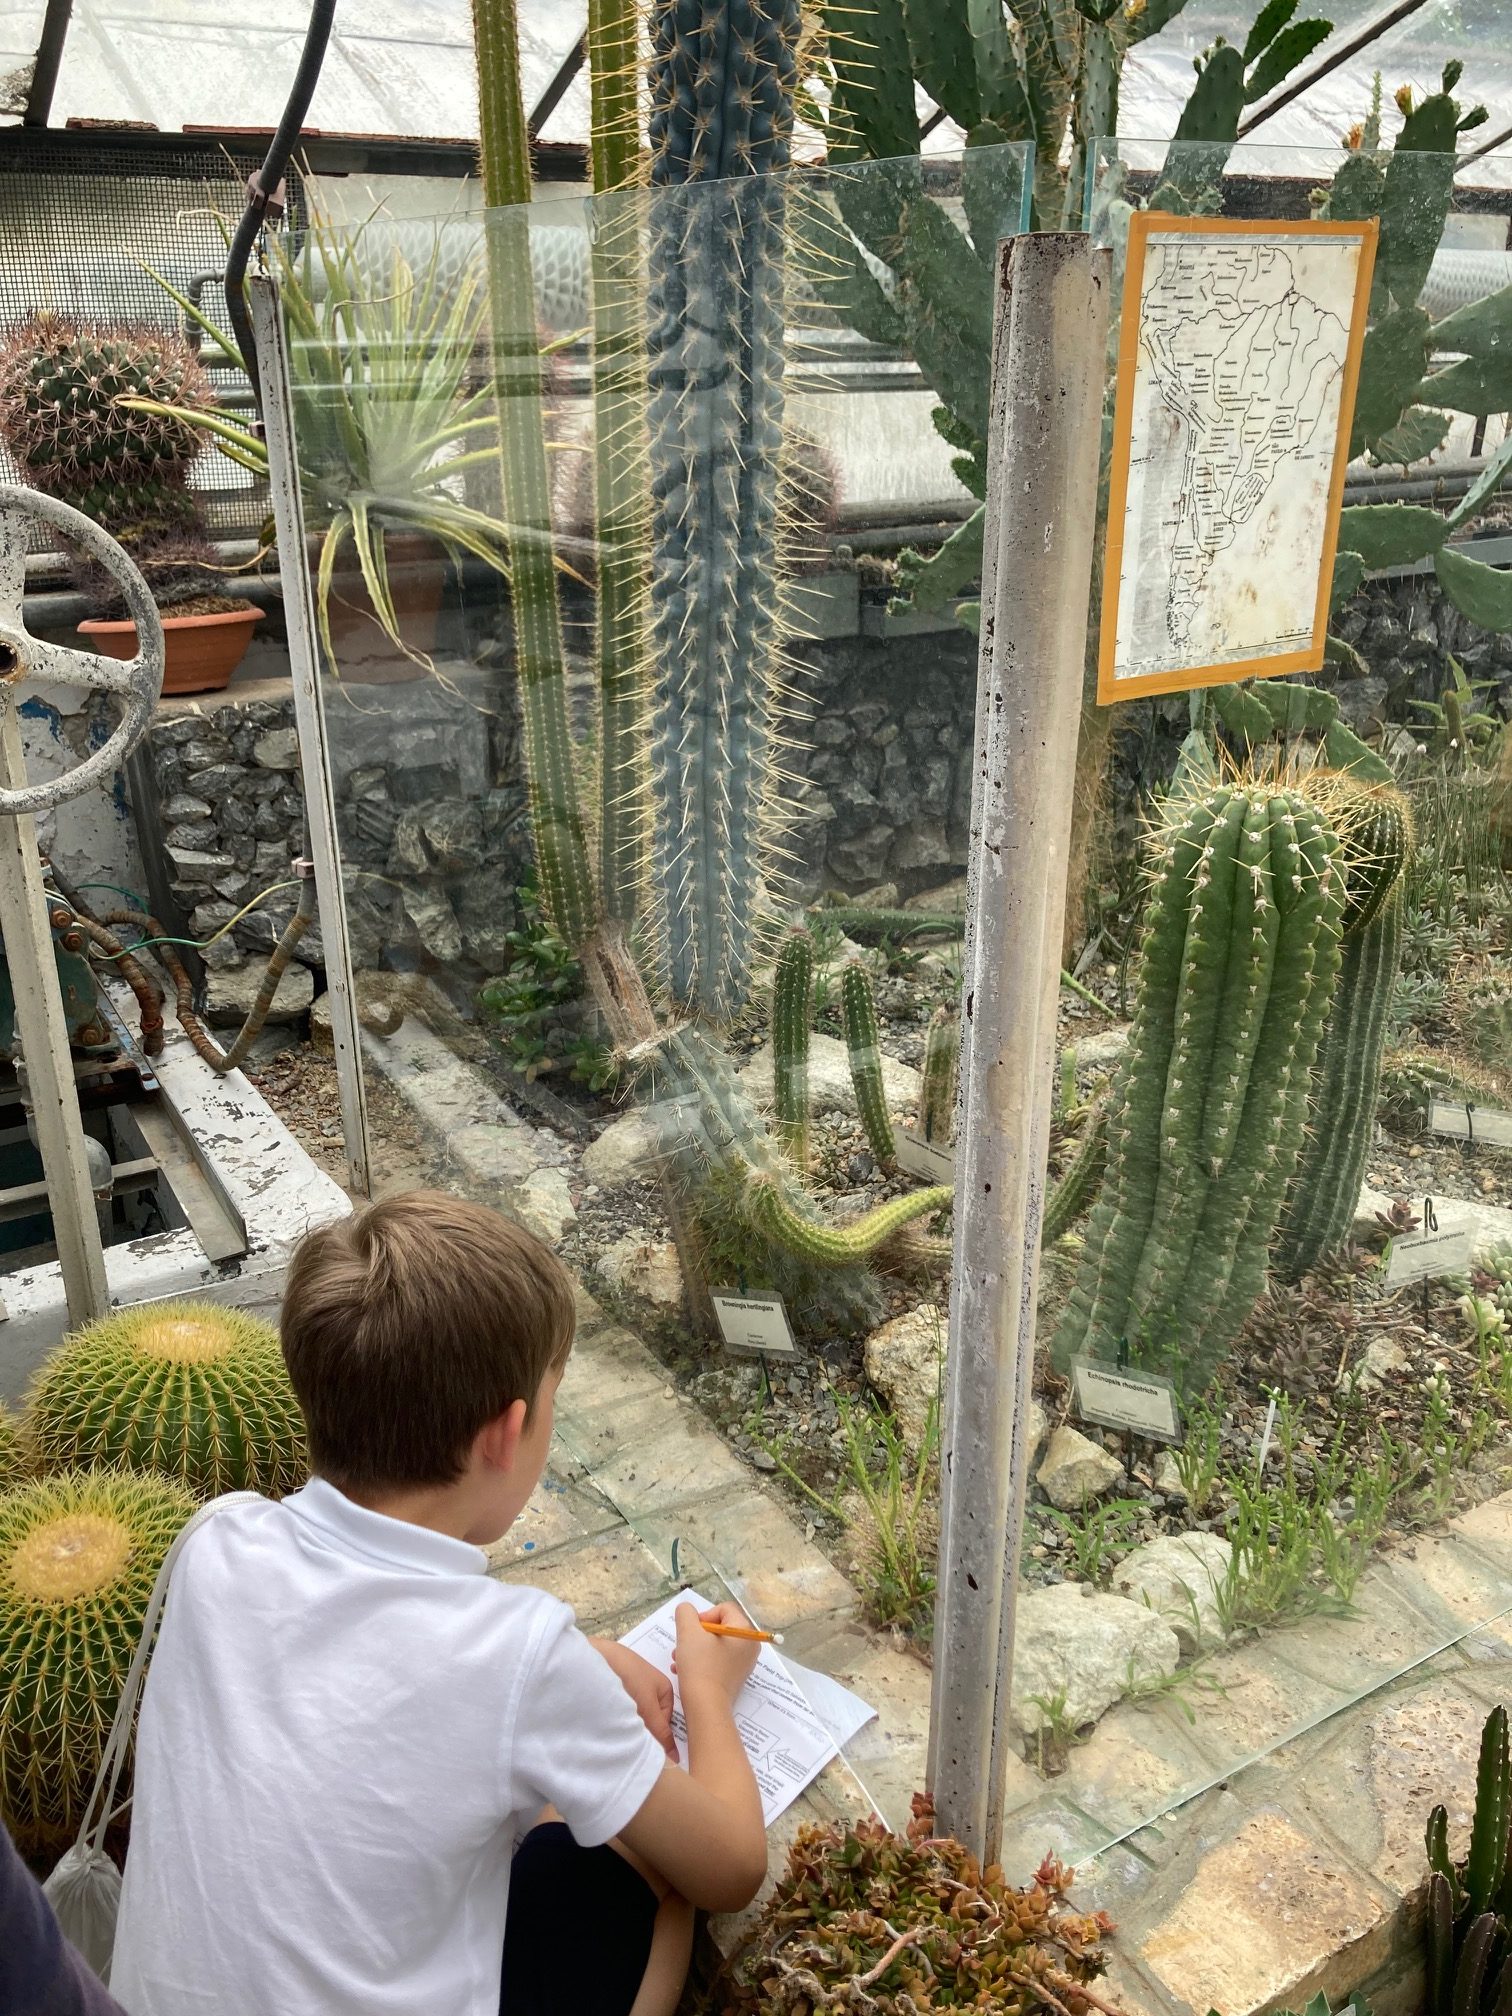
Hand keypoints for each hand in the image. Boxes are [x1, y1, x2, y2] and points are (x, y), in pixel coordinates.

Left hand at [592, 1640, 679, 1760]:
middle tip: (629, 1732)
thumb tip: (676, 1759)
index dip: (656, 1736)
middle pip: (650, 1719)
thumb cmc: (629, 1675)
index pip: (666, 1724)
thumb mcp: (649, 1708)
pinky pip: (621, 1707)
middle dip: (641, 1728)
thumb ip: (661, 1734)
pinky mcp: (616, 1685)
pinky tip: (608, 1714)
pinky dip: (616, 1713)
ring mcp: (633, 1686)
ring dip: (627, 1721)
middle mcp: (651, 1687)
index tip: (643, 1744)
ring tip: (617, 1722)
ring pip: (635, 1715)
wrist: (597, 1655)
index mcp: (665, 1689)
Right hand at [671, 1601, 759, 1706]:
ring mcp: (744, 1663)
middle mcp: (750, 1646)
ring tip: (679, 1659)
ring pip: (716, 1645)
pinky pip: (718, 1661)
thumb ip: (686, 1613)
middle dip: (697, 1635)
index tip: (690, 1631)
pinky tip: (685, 1670)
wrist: (705, 1706)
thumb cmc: (699, 1666)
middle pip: (720, 1628)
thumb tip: (688, 1611)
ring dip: (695, 1649)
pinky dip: (702, 1662)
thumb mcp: (688, 1632)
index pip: (724, 1609)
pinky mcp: (736, 1678)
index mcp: (745, 1631)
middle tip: (682, 1646)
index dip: (703, 1616)